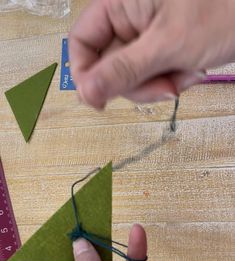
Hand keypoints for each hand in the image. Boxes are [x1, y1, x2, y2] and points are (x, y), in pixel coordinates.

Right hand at [69, 0, 234, 108]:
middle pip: (108, 65)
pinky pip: (150, 77)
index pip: (81, 41)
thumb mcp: (167, 45)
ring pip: (131, 76)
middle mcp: (128, 18)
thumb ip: (123, 70)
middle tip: (163, 88)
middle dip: (136, 84)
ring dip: (156, 85)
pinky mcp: (160, 48)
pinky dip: (169, 81)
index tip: (98, 100)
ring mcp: (144, 35)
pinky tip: (189, 73)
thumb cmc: (221, 12)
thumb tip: (85, 93)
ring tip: (184, 76)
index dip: (85, 73)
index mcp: (120, 2)